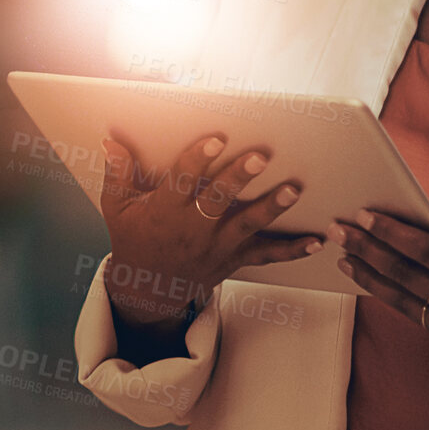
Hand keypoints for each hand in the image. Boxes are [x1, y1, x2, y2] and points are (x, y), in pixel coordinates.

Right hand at [98, 130, 322, 330]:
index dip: (197, 159)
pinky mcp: (234, 259)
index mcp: (165, 212)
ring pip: (247, 226)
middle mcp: (193, 229)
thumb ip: (118, 174)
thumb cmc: (134, 239)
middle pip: (218, 201)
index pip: (181, 182)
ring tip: (292, 190)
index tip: (214, 138)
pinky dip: (293, 250)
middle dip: (239, 179)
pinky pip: (266, 256)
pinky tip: (317, 241)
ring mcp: (217, 246)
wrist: (149, 291)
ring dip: (271, 209)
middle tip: (260, 157)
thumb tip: (110, 141)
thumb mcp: (117, 208)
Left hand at [331, 210, 428, 379]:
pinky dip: (396, 299)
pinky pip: (419, 319)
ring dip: (369, 278)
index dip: (388, 233)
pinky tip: (377, 283)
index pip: (423, 250)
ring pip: (401, 302)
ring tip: (345, 258)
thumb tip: (408, 229)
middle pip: (403, 276)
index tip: (362, 216)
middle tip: (338, 232)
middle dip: (365, 251)